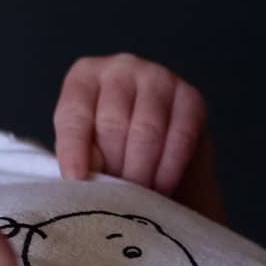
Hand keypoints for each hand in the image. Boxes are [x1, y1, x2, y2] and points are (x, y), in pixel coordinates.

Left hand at [53, 53, 207, 195]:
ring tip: (135, 198)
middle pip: (112, 123)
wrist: (156, 147)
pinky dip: (168, 169)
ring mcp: (160, 78)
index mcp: (84, 75)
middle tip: (114, 197)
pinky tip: (161, 188)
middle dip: (112, 166)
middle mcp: (121, 68)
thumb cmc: (109, 146)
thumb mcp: (85, 146)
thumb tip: (82, 177)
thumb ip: (81, 155)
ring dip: (140, 171)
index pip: (74, 114)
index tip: (76, 180)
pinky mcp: (192, 97)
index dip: (73, 150)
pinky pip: (180, 138)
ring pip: (146, 131)